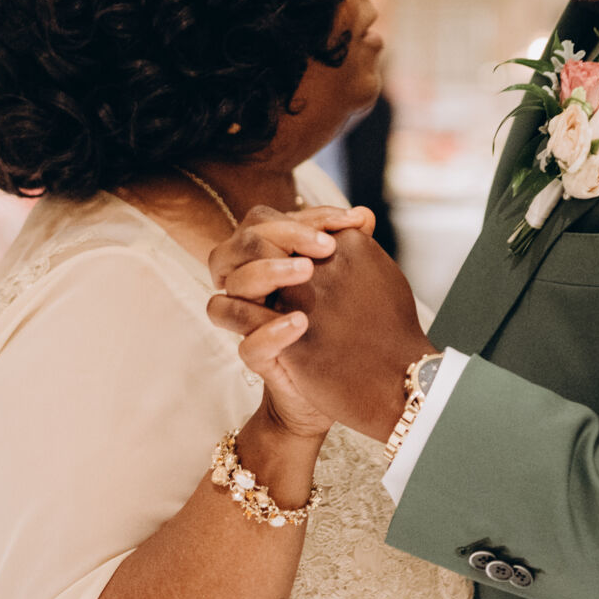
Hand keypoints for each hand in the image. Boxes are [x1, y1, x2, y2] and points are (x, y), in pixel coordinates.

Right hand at [210, 222, 429, 442]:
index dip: (310, 216)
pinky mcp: (256, 357)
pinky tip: (301, 323)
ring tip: (308, 272)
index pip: (270, 219)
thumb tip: (364, 216)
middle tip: (327, 246)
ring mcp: (250, 319)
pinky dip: (270, 330)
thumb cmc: (347, 323)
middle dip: (285, 234)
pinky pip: (246, 342)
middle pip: (243, 240)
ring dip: (268, 270)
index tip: (353, 222)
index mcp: (271, 258)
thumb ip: (352, 247)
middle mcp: (253, 283)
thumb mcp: (350, 281)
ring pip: (233, 284)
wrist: (349, 382)